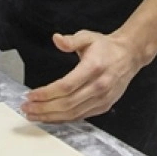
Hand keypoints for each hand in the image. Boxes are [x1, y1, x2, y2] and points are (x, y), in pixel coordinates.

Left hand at [21, 31, 144, 122]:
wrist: (129, 56)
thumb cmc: (106, 47)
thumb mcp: (88, 37)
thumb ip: (71, 40)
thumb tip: (56, 39)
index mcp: (94, 68)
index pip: (66, 86)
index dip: (46, 93)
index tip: (31, 95)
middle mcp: (99, 86)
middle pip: (67, 103)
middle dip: (43, 108)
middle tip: (26, 107)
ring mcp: (102, 99)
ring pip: (72, 114)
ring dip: (50, 116)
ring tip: (33, 114)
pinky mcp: (103, 106)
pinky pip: (80, 117)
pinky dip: (63, 119)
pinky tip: (50, 117)